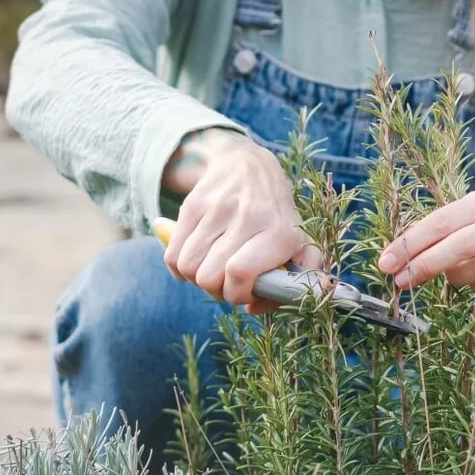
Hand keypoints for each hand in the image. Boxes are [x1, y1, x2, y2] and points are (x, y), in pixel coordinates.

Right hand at [161, 128, 320, 313]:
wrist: (250, 166)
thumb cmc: (278, 217)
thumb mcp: (303, 245)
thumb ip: (298, 283)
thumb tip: (255, 308)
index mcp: (279, 233)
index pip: (239, 272)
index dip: (237, 293)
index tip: (245, 293)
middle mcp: (247, 217)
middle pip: (209, 276)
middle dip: (217, 291)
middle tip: (228, 283)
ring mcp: (216, 209)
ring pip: (188, 267)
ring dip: (197, 279)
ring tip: (213, 271)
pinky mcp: (192, 205)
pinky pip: (172, 254)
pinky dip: (179, 267)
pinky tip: (196, 261)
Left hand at [377, 186, 474, 296]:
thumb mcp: (472, 212)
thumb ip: (441, 229)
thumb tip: (398, 257)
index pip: (442, 221)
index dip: (411, 244)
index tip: (386, 262)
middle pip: (459, 247)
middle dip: (425, 265)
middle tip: (401, 280)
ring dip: (455, 277)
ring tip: (452, 273)